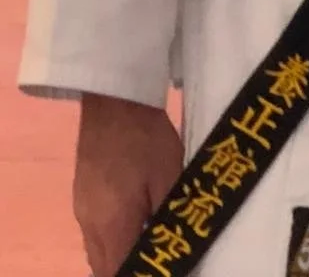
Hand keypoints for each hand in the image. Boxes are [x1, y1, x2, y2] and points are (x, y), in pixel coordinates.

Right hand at [74, 94, 182, 276]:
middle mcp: (90, 225)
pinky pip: (94, 234)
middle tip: (158, 257)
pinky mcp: (82, 195)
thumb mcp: (169, 178)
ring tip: (148, 244)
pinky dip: (112, 240)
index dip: (143, 273)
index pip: (121, 273)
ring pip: (97, 253)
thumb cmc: (147, 139)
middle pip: (105, 268)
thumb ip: (168, 219)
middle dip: (130, 270)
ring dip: (119, 257)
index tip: (161, 265)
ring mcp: (82, 210)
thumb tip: (176, 246)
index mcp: (113, 226)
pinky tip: (133, 224)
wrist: (114, 99)